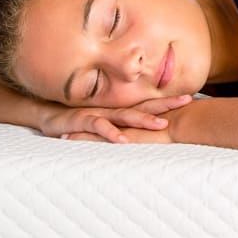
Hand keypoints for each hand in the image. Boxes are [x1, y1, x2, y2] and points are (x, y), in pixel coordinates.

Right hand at [39, 94, 193, 144]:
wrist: (46, 115)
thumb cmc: (78, 120)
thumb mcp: (104, 123)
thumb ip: (122, 126)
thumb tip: (146, 133)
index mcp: (119, 109)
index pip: (148, 104)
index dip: (168, 101)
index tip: (191, 97)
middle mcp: (112, 109)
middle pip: (143, 106)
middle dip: (165, 104)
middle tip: (186, 101)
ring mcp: (98, 113)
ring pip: (124, 115)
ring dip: (143, 120)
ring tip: (162, 125)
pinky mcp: (81, 121)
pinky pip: (98, 127)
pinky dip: (110, 133)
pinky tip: (122, 140)